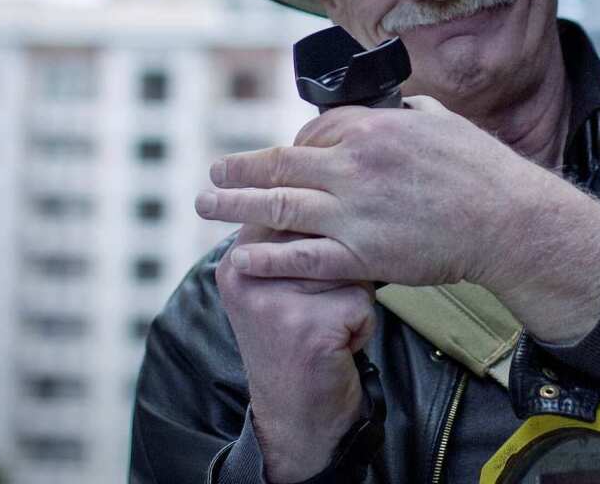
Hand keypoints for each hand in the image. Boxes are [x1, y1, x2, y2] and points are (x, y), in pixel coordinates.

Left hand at [200, 97, 599, 341]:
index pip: (315, 130)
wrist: (508, 221)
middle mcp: (355, 164)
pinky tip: (240, 256)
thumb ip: (412, 112)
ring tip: (205, 203)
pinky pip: (302, 255)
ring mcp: (354, 211)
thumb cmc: (484, 171)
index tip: (282, 157)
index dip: (293, 145)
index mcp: (374, 126)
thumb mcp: (444, 122)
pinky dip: (267, 255)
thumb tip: (397, 104)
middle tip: (214, 169)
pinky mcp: (361, 253)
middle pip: (282, 162)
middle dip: (241, 167)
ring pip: (279, 204)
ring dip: (234, 203)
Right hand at [212, 221, 374, 481]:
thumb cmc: (296, 338)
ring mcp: (274, 301)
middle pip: (325, 234)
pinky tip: (337, 345)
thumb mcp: (273, 284)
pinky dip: (362, 324)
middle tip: (322, 303)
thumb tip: (324, 186)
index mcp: (237, 258)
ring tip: (328, 325)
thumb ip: (284, 241)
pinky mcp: (307, 328)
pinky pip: (362, 300)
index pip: (292, 208)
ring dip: (353, 296)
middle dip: (340, 266)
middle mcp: (247, 274)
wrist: (296, 414)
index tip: (318, 269)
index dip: (322, 231)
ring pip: (349, 265)